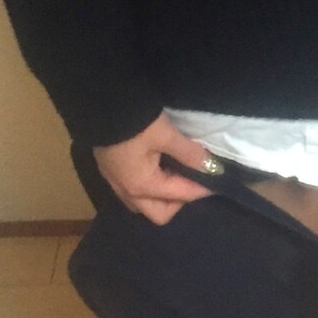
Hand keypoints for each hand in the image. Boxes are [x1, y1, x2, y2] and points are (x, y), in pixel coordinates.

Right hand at [93, 112, 217, 224]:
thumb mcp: (166, 135)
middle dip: (179, 202)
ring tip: (176, 174)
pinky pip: (134, 191)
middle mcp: (127, 192)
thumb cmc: (135, 122)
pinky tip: (158, 168)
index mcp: (142, 186)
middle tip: (191, 180)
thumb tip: (212, 167)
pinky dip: (150, 187)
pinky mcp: (110, 172)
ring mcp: (115, 183)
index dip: (202, 189)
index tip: (218, 181)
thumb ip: (190, 154)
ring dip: (162, 196)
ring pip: (144, 204)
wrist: (99, 104)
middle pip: (159, 213)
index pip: (180, 196)